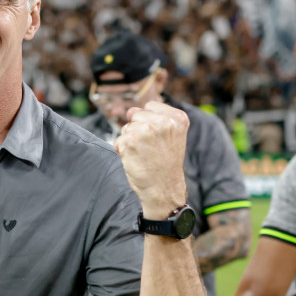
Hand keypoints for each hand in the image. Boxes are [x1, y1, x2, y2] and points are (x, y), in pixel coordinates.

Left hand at [114, 101, 188, 218]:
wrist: (164, 189)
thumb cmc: (166, 163)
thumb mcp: (172, 135)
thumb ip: (155, 118)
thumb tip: (129, 110)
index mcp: (177, 118)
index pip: (150, 106)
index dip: (149, 122)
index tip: (159, 139)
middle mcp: (162, 122)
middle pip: (136, 115)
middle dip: (138, 130)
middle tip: (150, 149)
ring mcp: (144, 131)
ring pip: (126, 128)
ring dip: (130, 141)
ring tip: (144, 155)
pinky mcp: (129, 142)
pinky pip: (118, 140)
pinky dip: (122, 151)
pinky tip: (136, 160)